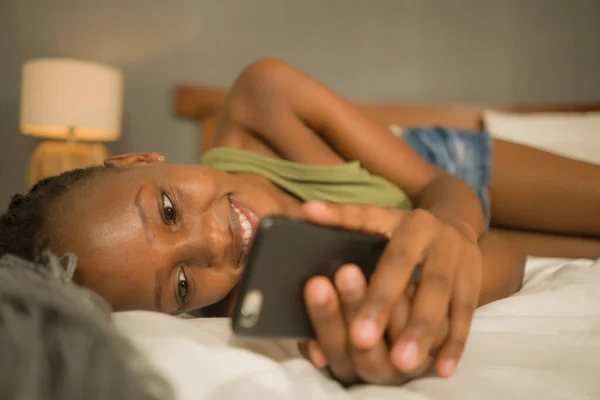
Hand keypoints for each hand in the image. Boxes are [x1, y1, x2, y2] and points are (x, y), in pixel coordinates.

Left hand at [301, 201, 481, 380]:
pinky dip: (454, 345)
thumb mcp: (376, 217)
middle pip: (418, 279)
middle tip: (362, 342)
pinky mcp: (474, 283)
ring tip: (403, 365)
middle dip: (389, 310)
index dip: (373, 288)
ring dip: (425, 334)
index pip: (391, 258)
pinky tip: (441, 370)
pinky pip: (466, 316)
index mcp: (411, 223)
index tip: (343, 311)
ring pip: (445, 301)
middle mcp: (439, 240)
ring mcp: (461, 262)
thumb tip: (306, 212)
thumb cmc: (400, 228)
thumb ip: (343, 218)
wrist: (454, 223)